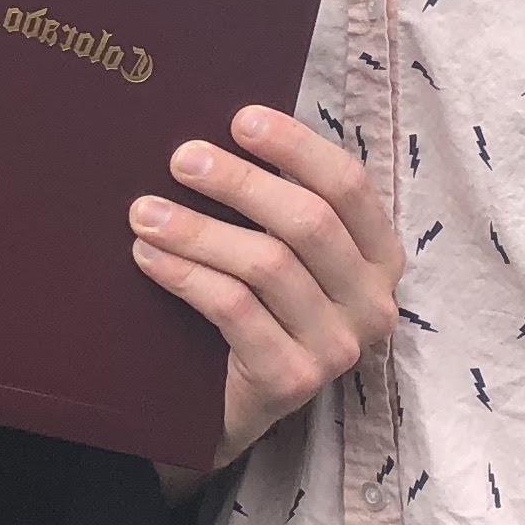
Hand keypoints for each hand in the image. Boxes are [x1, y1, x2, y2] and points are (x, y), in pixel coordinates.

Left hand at [130, 106, 402, 465]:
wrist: (231, 405)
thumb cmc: (255, 305)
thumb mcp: (280, 250)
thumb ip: (274, 202)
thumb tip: (214, 133)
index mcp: (380, 256)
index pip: (349, 187)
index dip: (296, 148)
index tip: (239, 119)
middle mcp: (372, 303)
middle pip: (307, 222)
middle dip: (238, 182)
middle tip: (179, 158)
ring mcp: (338, 347)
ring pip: (266, 265)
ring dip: (197, 230)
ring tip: (144, 212)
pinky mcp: (293, 380)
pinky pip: (235, 310)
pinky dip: (185, 275)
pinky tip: (149, 257)